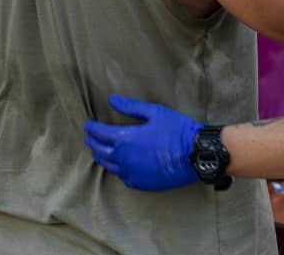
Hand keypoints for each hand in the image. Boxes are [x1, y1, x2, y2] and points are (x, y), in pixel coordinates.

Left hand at [83, 94, 202, 190]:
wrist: (195, 154)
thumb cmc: (177, 130)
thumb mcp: (155, 112)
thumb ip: (131, 107)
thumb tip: (112, 100)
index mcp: (125, 139)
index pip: (100, 133)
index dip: (92, 128)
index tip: (88, 125)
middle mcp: (123, 159)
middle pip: (100, 151)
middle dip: (93, 142)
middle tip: (90, 137)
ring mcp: (131, 173)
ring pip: (109, 166)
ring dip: (102, 157)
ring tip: (99, 152)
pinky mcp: (140, 183)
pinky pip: (122, 177)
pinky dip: (117, 169)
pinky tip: (119, 166)